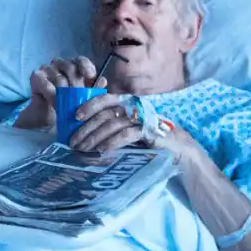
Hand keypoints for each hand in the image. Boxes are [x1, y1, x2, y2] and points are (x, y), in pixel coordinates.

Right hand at [16, 56, 103, 129]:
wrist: (48, 116)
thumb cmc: (67, 105)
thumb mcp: (83, 99)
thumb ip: (93, 90)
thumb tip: (103, 80)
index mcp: (73, 66)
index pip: (80, 60)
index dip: (86, 66)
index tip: (91, 76)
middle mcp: (59, 64)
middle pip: (70, 67)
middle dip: (76, 84)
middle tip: (79, 98)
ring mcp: (46, 68)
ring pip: (59, 77)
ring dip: (64, 92)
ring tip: (69, 104)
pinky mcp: (36, 76)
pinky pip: (46, 84)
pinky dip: (53, 95)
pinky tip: (56, 104)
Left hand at [68, 94, 194, 159]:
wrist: (176, 150)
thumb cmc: (148, 140)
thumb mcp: (126, 130)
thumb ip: (110, 126)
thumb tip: (82, 132)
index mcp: (128, 104)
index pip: (106, 99)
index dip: (90, 105)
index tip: (75, 117)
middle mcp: (135, 107)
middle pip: (105, 113)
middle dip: (86, 128)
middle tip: (73, 142)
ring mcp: (143, 118)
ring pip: (113, 123)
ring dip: (95, 137)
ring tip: (83, 149)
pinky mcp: (150, 131)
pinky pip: (127, 134)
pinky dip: (112, 142)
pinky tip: (102, 150)